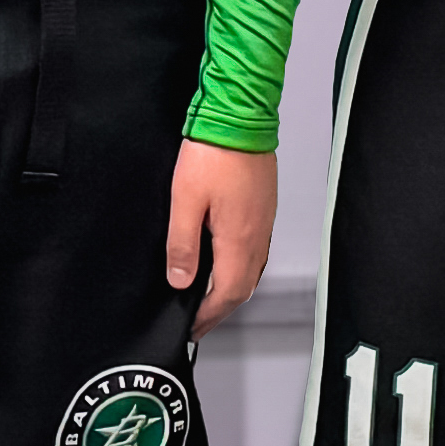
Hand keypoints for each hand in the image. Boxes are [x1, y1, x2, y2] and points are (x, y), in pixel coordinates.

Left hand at [168, 140, 277, 330]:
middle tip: (199, 321)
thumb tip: (181, 281)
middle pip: (242, 288)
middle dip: (219, 309)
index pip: (226, 295)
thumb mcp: (184, 200)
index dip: (208, 316)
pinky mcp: (262, 208)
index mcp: (238, 240)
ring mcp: (263, 222)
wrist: (239, 116)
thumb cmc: (213, 152)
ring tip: (209, 298)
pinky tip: (224, 261)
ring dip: (230, 289)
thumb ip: (182, 244)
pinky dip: (239, 267)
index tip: (192, 329)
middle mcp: (256, 236)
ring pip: (251, 271)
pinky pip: (254, 251)